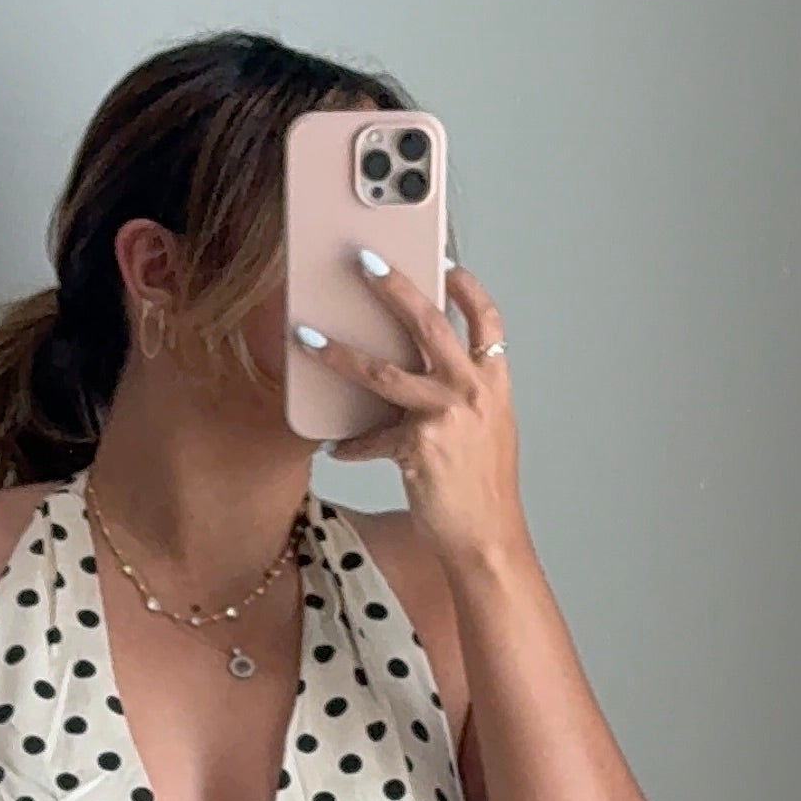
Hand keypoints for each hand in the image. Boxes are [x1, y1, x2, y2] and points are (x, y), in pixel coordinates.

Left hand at [299, 256, 526, 572]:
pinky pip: (372, 438)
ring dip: (337, 353)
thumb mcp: (486, 430)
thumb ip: (461, 395)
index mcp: (493, 383)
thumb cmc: (482, 488)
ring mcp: (446, 416)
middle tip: (364, 261)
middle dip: (393, 286)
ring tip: (307, 336)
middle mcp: (473, 391)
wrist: (488, 539)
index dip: (465, 287)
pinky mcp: (418, 446)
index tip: (444, 263)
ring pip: (382, 371)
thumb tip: (418, 372)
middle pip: (428, 323)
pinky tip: (339, 447)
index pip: (486, 319)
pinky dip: (354, 445)